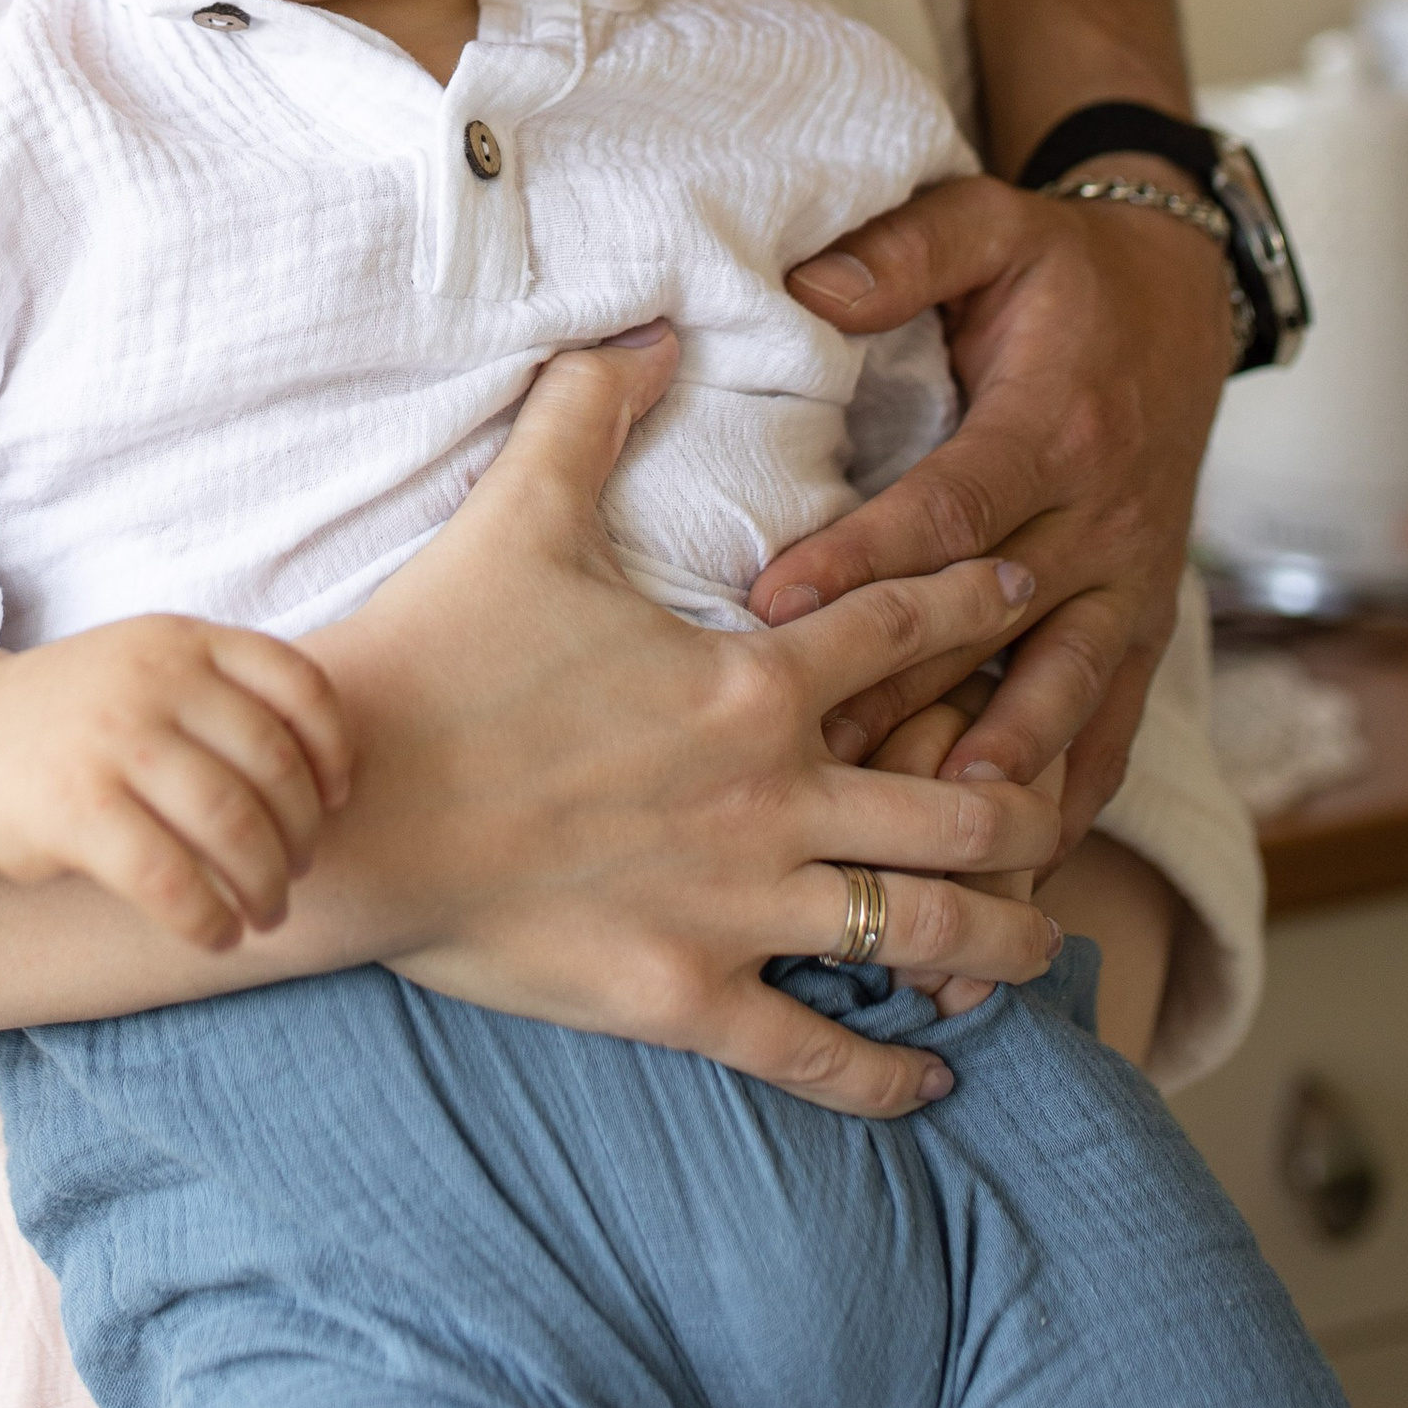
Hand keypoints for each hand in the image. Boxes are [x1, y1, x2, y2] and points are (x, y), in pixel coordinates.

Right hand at [0, 619, 351, 949]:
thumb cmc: (83, 722)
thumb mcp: (153, 672)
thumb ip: (225, 699)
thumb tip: (329, 785)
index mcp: (182, 640)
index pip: (296, 684)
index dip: (333, 751)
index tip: (336, 800)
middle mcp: (154, 679)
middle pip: (272, 767)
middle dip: (300, 835)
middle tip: (295, 873)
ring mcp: (114, 740)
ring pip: (232, 825)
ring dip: (265, 885)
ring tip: (266, 913)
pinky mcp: (77, 810)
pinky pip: (172, 878)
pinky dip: (209, 919)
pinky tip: (215, 935)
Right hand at [318, 332, 1062, 1118]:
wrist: (353, 805)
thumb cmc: (436, 657)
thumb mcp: (519, 513)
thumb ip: (590, 410)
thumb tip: (649, 324)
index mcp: (749, 681)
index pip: (900, 632)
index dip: (972, 605)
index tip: (1024, 594)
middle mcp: (773, 796)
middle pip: (963, 806)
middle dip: (1030, 805)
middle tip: (1055, 805)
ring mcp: (738, 905)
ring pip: (928, 934)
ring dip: (1002, 942)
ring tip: (1039, 946)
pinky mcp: (686, 996)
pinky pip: (820, 1052)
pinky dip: (889, 1075)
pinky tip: (934, 1082)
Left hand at [760, 178, 1229, 838]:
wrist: (1181, 303)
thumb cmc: (1059, 272)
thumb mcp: (989, 227)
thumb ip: (903, 251)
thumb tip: (806, 281)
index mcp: (1053, 429)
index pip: (951, 508)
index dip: (865, 558)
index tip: (774, 606)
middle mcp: (1101, 525)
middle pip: (996, 631)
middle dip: (905, 704)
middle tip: (811, 769)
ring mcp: (1128, 591)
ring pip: (1058, 706)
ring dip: (989, 789)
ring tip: (918, 861)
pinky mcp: (1140, 634)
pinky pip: (1108, 737)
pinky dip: (1061, 810)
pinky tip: (1007, 884)